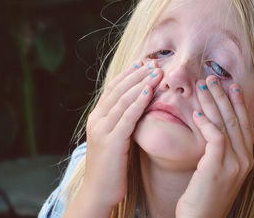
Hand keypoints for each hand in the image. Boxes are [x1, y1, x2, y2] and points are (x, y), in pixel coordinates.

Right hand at [82, 60, 162, 208]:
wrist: (98, 192)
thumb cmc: (111, 166)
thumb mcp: (115, 139)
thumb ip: (122, 122)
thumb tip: (138, 108)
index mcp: (96, 118)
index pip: (113, 89)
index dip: (129, 74)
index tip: (144, 63)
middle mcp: (96, 120)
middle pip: (118, 90)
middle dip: (137, 74)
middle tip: (154, 61)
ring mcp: (102, 130)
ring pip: (123, 100)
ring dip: (141, 83)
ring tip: (157, 71)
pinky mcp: (111, 142)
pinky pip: (127, 117)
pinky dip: (138, 102)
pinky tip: (150, 91)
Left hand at [176, 75, 253, 217]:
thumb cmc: (203, 195)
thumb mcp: (217, 170)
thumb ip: (219, 151)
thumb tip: (212, 128)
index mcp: (245, 158)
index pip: (242, 124)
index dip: (237, 103)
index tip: (231, 85)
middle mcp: (244, 160)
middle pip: (235, 120)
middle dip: (224, 96)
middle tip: (213, 77)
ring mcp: (234, 165)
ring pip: (225, 125)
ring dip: (214, 103)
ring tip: (203, 86)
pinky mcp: (218, 168)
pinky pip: (215, 139)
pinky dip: (207, 124)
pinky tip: (197, 113)